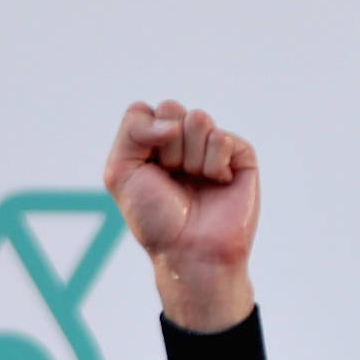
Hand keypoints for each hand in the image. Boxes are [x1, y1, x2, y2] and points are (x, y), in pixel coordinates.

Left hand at [103, 101, 257, 333]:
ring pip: (198, 119)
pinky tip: (217, 184)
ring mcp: (211, 147)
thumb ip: (132, 130)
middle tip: (172, 178)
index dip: (143, 138)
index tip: (147, 170)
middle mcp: (182, 142)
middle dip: (167, 148)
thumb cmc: (154, 218)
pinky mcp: (240, 156)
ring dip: (190, 158)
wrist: (189, 250)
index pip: (144, 111)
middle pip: (171, 109)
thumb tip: (172, 122)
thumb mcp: (120, 172)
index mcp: (152, 145)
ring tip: (195, 183)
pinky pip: (222, 138)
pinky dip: (214, 164)